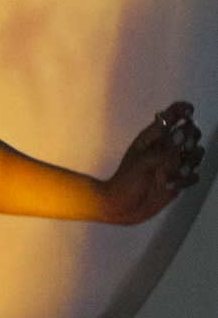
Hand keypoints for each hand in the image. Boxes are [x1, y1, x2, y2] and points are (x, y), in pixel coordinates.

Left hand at [98, 101, 203, 223]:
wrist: (121, 208)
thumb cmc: (125, 182)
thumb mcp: (141, 163)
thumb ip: (163, 149)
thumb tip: (183, 133)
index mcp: (153, 138)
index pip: (171, 116)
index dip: (183, 109)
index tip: (190, 112)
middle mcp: (166, 148)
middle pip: (191, 132)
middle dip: (192, 137)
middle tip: (184, 147)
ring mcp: (173, 164)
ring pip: (197, 153)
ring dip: (192, 160)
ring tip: (177, 172)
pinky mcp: (178, 180)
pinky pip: (194, 175)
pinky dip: (187, 179)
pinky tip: (170, 186)